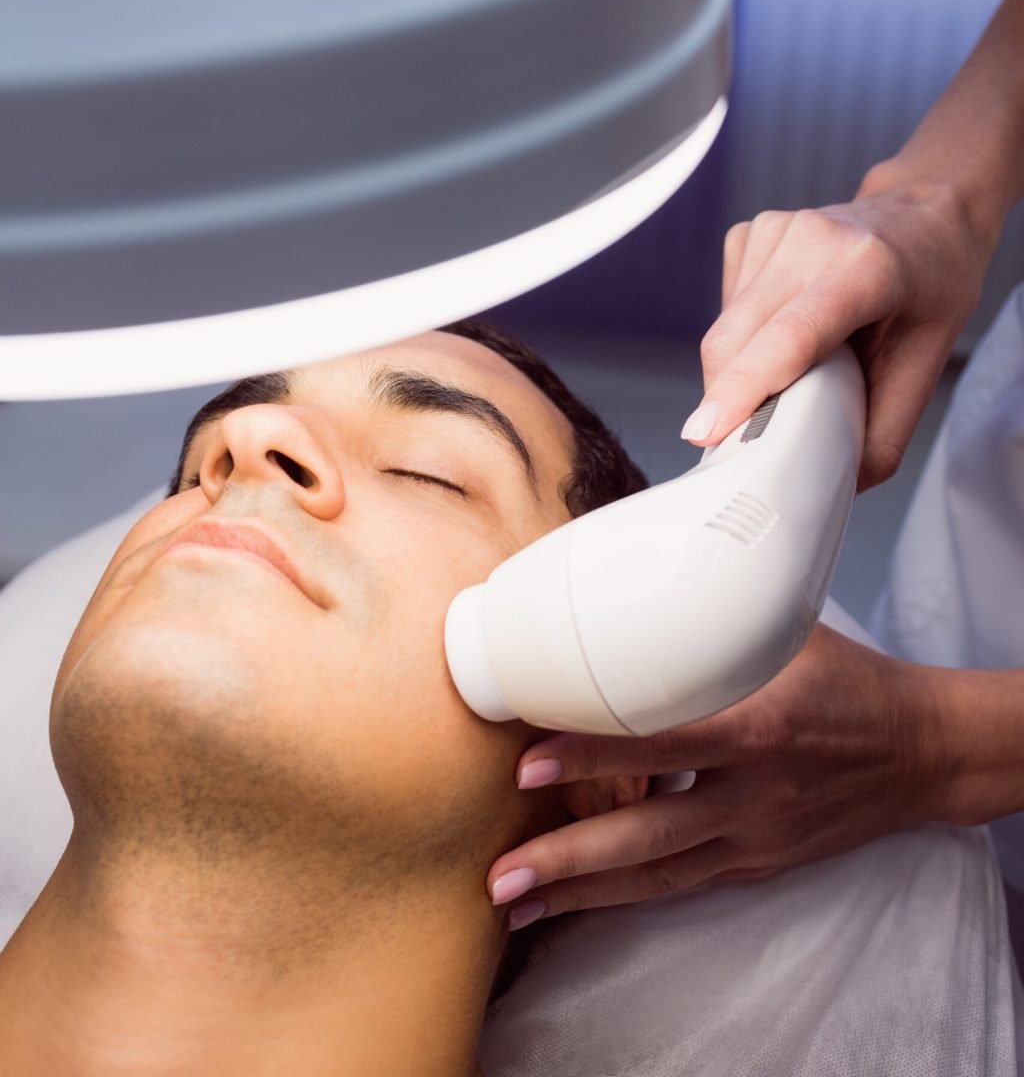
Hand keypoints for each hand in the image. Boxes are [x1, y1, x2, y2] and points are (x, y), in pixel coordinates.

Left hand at [487, 625, 949, 928]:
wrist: (919, 749)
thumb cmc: (845, 678)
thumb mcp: (785, 634)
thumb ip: (709, 622)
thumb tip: (628, 585)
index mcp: (761, 724)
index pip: (663, 745)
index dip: (594, 757)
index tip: (527, 764)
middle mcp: (756, 793)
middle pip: (651, 834)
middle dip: (570, 855)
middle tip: (500, 870)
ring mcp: (757, 838)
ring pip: (658, 873)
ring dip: (582, 892)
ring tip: (513, 902)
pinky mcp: (759, 864)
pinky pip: (683, 886)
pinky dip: (624, 896)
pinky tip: (575, 904)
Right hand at [683, 163, 989, 490]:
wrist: (925, 214)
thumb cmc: (931, 281)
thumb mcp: (929, 361)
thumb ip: (883, 430)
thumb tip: (838, 485)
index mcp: (867, 268)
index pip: (790, 336)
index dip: (743, 388)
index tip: (706, 433)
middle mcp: (813, 238)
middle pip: (735, 342)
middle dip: (730, 400)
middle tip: (753, 432)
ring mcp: (774, 230)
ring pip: (722, 332)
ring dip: (738, 370)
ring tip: (792, 365)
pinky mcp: (748, 234)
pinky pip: (723, 312)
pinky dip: (742, 340)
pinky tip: (783, 326)